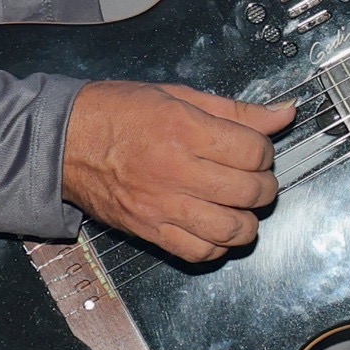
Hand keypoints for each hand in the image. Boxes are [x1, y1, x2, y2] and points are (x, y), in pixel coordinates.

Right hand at [62, 81, 293, 260]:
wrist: (65, 142)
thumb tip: (284, 114)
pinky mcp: (150, 231)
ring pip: (232, 230)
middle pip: (249, 192)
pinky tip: (215, 227)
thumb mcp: (178, 96)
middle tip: (255, 178)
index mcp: (184, 130)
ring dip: (247, 220)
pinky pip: (199, 252)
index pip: (253, 152)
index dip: (264, 151)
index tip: (256, 150)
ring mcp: (162, 206)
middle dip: (264, 186)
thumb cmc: (118, 113)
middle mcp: (176, 171)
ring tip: (240, 206)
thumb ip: (236, 110)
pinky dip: (218, 245)